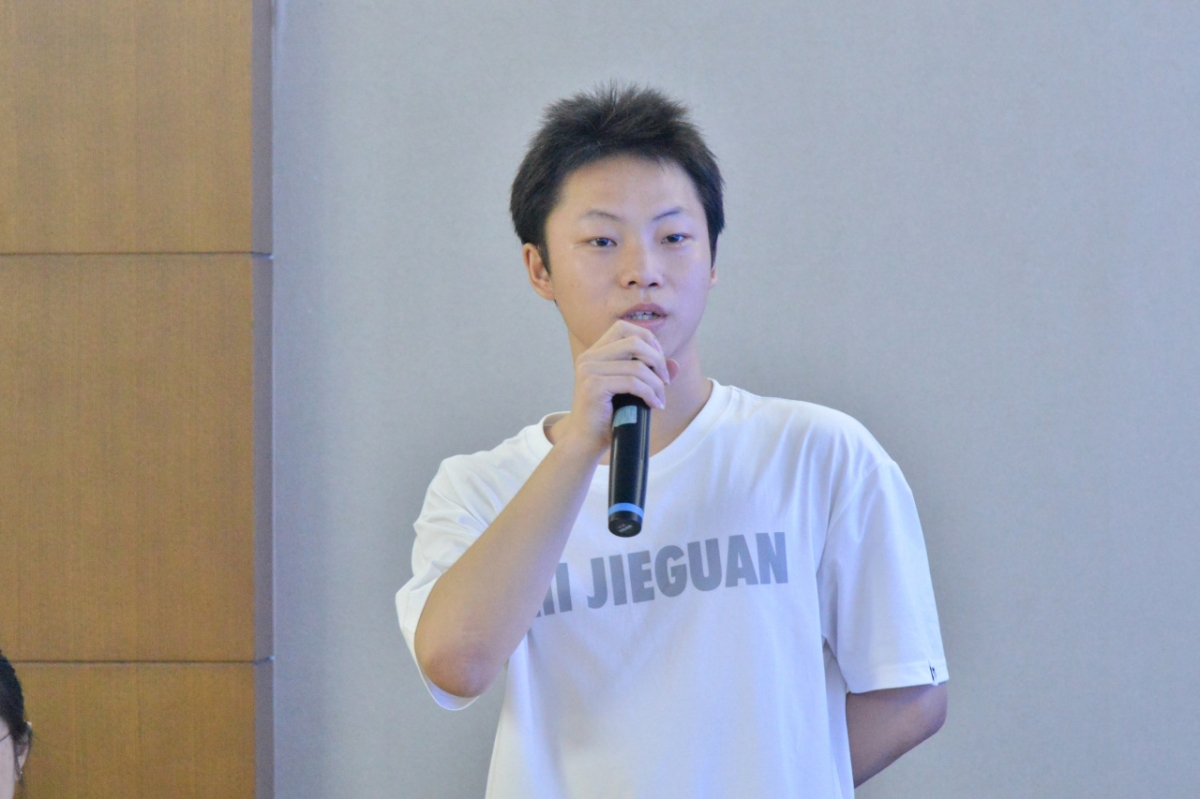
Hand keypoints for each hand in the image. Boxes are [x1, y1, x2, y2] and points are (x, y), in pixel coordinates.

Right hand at [553, 321, 678, 454]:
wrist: (587, 441)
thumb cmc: (609, 416)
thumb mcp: (632, 391)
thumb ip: (651, 374)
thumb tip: (674, 364)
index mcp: (595, 353)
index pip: (623, 328)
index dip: (647, 339)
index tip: (658, 361)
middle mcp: (589, 357)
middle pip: (634, 341)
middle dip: (657, 359)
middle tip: (665, 380)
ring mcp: (589, 370)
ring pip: (637, 366)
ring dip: (656, 383)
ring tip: (660, 398)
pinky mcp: (593, 386)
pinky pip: (632, 383)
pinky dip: (649, 393)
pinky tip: (654, 404)